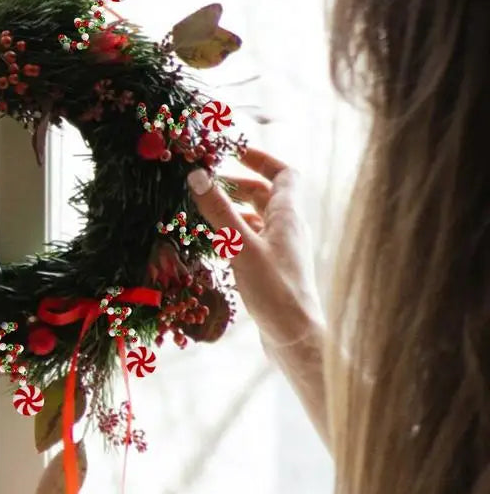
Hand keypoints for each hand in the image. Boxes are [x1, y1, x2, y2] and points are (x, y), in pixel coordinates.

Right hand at [187, 148, 322, 347]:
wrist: (296, 340)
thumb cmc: (275, 291)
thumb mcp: (241, 246)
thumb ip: (219, 211)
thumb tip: (198, 174)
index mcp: (288, 216)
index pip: (284, 174)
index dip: (261, 159)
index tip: (233, 153)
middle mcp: (289, 229)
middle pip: (267, 195)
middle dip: (238, 185)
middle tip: (208, 184)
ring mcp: (282, 250)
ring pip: (258, 219)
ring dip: (234, 210)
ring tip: (205, 211)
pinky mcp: (273, 270)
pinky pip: (253, 240)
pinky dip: (234, 234)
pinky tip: (214, 243)